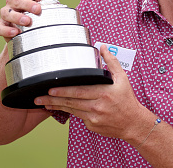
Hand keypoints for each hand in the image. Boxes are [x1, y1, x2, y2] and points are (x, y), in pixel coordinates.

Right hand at [0, 0, 62, 40]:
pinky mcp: (2, 26)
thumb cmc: (39, 11)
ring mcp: (6, 13)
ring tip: (27, 21)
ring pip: (6, 12)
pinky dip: (7, 30)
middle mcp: (12, 1)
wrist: (34, 31)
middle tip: (38, 9)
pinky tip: (16, 32)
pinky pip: (0, 27)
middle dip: (27, 4)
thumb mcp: (48, 1)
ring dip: (16, 16)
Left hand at [34, 45, 151, 142]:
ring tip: (43, 103)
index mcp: (104, 93)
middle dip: (53, 99)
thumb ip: (111, 62)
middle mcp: (97, 106)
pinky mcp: (91, 125)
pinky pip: (77, 117)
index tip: (51, 88)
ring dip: (56, 106)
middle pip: (71, 102)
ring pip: (71, 110)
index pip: (80, 91)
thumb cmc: (127, 100)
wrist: (133, 123)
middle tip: (39, 97)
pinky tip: (59, 108)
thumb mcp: (122, 78)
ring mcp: (93, 118)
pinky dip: (68, 112)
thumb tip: (103, 47)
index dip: (64, 90)